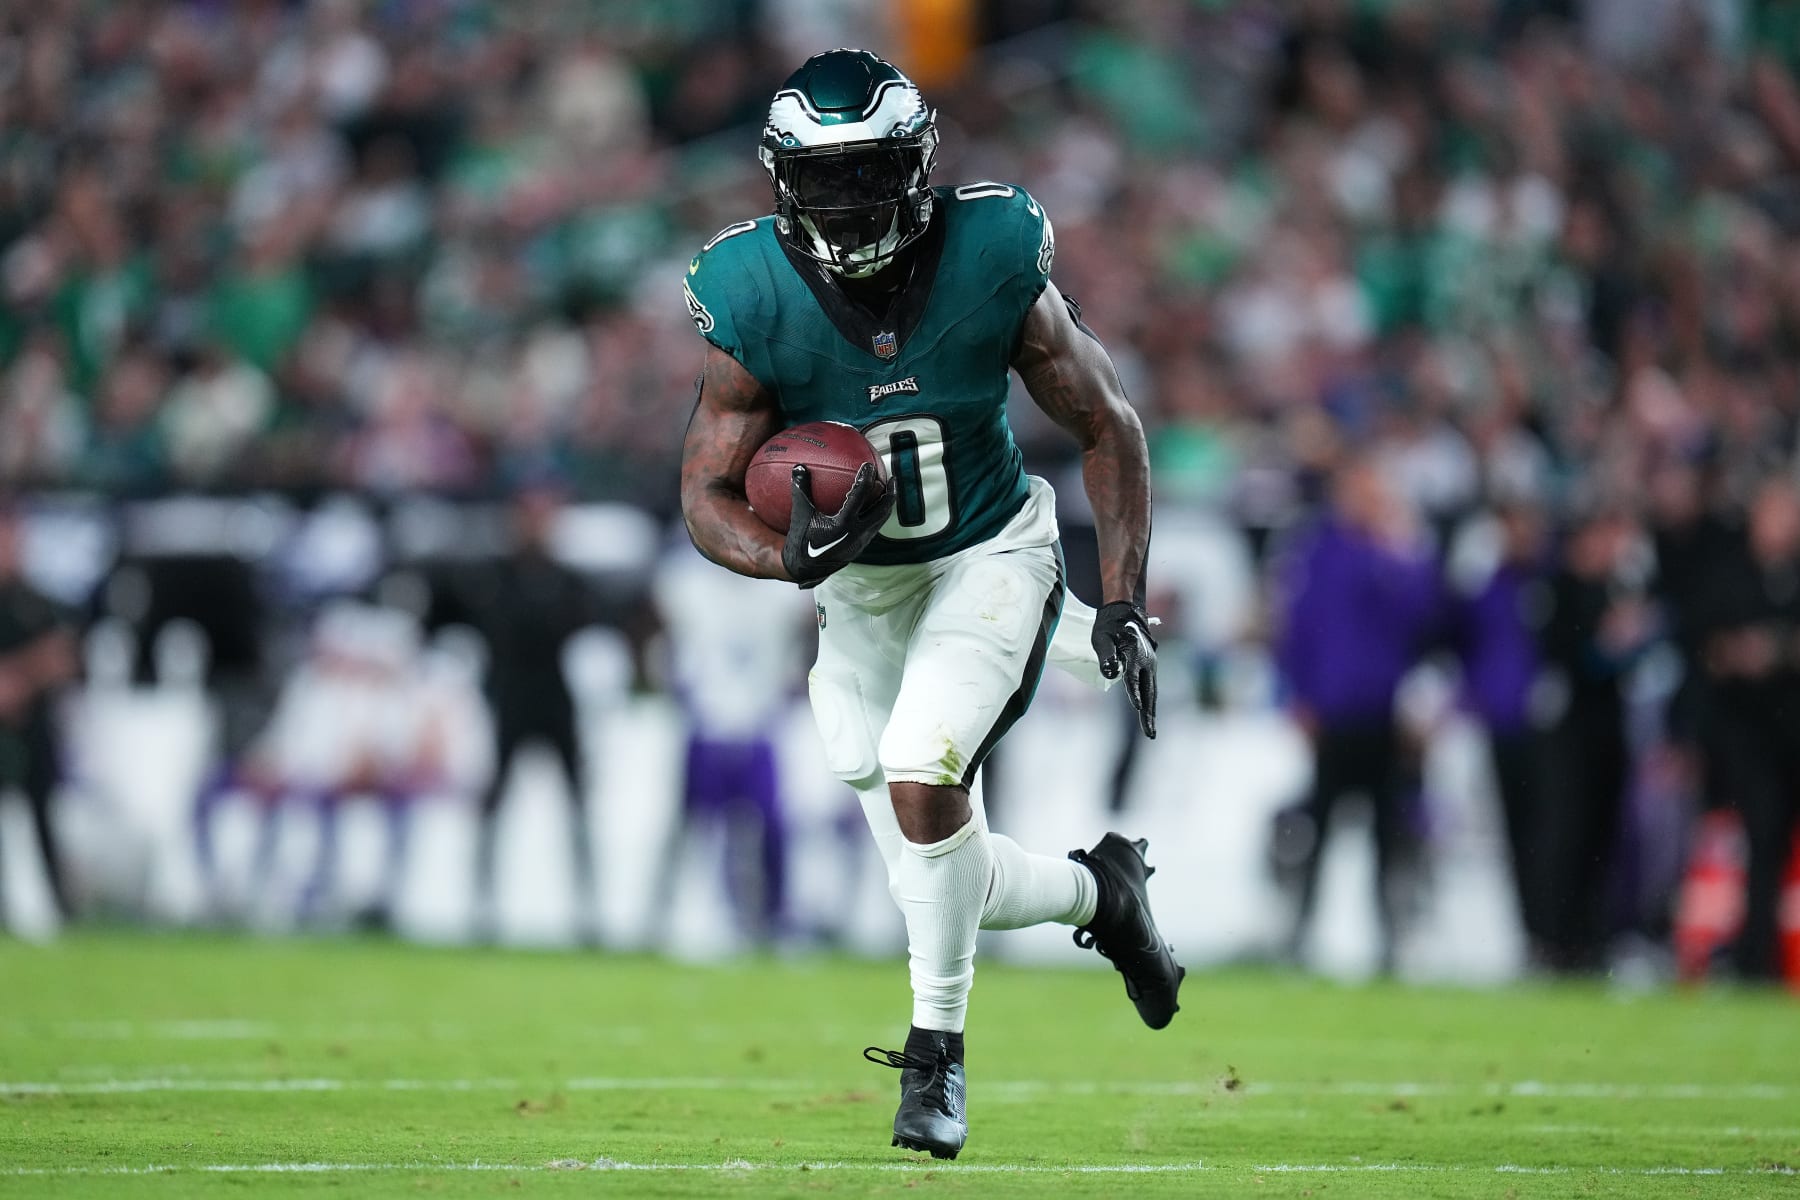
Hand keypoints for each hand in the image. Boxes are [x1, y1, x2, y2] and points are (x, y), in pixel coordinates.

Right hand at [781, 462, 895, 588]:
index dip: (866, 479)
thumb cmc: (801, 540)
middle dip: (889, 493)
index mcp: (842, 525)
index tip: (869, 466)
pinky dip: (878, 514)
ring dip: (887, 504)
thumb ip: (801, 489)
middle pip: (881, 510)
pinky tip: (875, 506)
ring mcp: (861, 541)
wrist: (805, 568)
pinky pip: (874, 526)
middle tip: (892, 478)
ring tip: (890, 491)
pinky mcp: (861, 546)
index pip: (860, 497)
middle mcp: (856, 534)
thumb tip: (799, 466)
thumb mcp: (800, 514)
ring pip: (881, 520)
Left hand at [1092, 601, 1157, 737]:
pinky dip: (1149, 702)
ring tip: (1150, 731)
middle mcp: (1147, 662)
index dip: (1133, 692)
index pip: (1133, 677)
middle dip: (1148, 713)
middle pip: (1149, 691)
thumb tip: (1110, 671)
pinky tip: (1147, 714)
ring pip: (1151, 692)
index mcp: (1135, 654)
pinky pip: (1149, 688)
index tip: (1136, 707)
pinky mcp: (1149, 668)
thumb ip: (1106, 655)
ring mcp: (1150, 665)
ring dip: (1150, 711)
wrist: (1124, 613)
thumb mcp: (1101, 638)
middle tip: (1150, 733)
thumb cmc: (1109, 626)